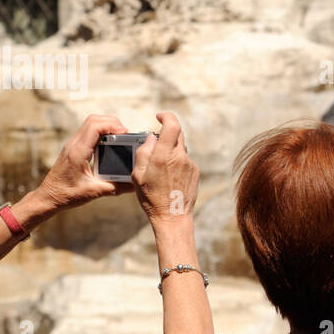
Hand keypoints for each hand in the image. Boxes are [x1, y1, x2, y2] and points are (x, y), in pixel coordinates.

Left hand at [35, 114, 132, 211]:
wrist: (49, 197)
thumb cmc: (66, 194)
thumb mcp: (94, 192)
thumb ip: (116, 187)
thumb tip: (134, 186)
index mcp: (78, 152)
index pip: (95, 127)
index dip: (112, 125)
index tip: (125, 133)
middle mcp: (73, 145)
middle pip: (93, 120)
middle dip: (112, 123)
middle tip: (125, 134)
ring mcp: (72, 145)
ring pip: (90, 123)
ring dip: (106, 125)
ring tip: (120, 136)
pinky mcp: (74, 147)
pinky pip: (88, 132)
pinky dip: (101, 132)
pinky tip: (110, 142)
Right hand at [132, 112, 198, 227]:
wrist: (172, 216)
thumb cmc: (151, 197)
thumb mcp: (138, 175)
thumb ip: (143, 152)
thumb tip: (152, 138)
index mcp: (163, 155)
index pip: (172, 125)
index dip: (166, 116)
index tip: (159, 116)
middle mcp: (180, 157)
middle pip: (177, 134)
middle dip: (166, 134)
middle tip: (157, 143)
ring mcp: (190, 164)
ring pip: (180, 149)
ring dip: (170, 152)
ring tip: (161, 170)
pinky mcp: (195, 172)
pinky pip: (185, 161)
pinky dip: (177, 163)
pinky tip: (170, 178)